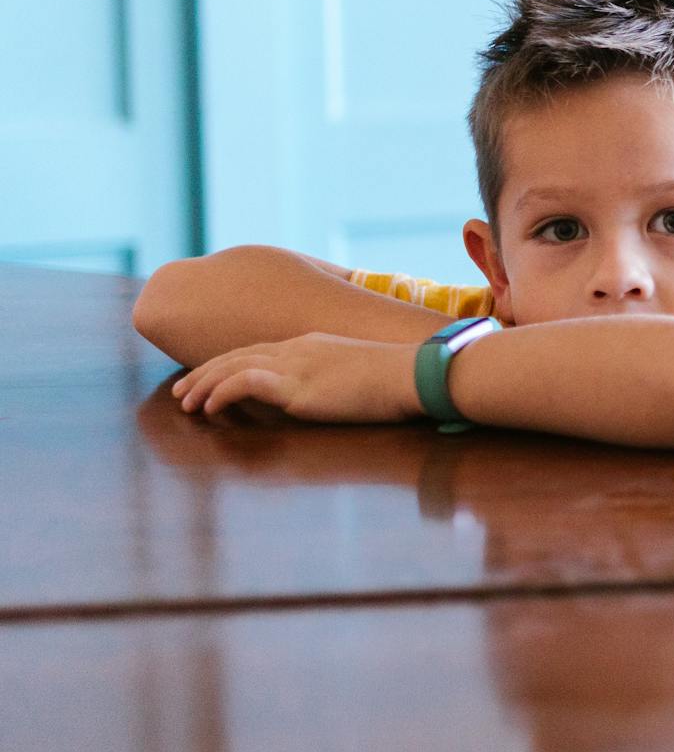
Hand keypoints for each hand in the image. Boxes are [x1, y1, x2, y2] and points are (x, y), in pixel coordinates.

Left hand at [171, 333, 420, 423]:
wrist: (413, 374)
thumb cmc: (398, 379)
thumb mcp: (360, 372)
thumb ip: (336, 378)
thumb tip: (329, 393)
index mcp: (312, 343)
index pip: (259, 351)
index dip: (228, 363)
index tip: (208, 378)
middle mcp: (297, 348)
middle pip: (237, 355)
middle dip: (203, 373)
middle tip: (180, 391)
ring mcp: (295, 364)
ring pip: (231, 366)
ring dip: (203, 385)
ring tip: (184, 404)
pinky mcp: (296, 385)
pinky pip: (243, 383)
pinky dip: (220, 393)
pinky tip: (208, 408)